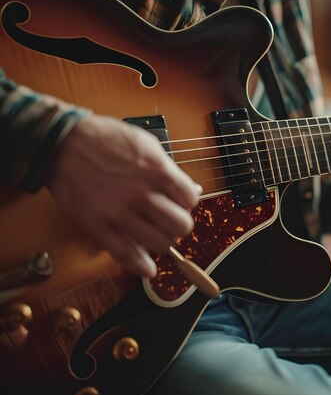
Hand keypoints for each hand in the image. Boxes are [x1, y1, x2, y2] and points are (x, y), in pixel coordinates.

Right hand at [46, 116, 201, 277]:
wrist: (62, 144)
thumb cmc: (104, 140)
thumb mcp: (146, 144)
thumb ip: (169, 169)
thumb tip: (192, 189)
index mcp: (158, 172)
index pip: (191, 200)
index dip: (186, 202)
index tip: (179, 203)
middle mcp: (143, 194)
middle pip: (181, 226)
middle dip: (178, 225)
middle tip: (169, 222)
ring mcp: (121, 213)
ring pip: (161, 243)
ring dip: (161, 242)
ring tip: (155, 235)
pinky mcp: (99, 226)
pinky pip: (127, 255)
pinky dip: (141, 266)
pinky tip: (148, 268)